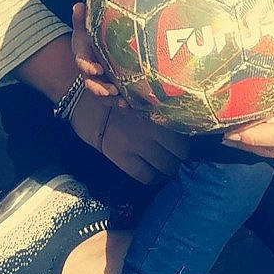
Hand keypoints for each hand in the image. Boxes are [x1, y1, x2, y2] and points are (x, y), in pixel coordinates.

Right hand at [67, 88, 187, 184]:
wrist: (86, 101)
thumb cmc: (117, 95)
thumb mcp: (143, 97)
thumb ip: (162, 111)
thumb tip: (184, 126)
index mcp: (158, 110)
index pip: (185, 137)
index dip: (187, 145)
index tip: (184, 146)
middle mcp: (151, 129)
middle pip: (178, 155)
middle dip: (179, 159)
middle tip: (176, 157)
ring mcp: (137, 145)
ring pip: (165, 168)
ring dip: (168, 170)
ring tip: (166, 167)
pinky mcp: (122, 158)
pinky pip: (146, 176)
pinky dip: (153, 178)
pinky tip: (154, 174)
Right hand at [71, 2, 116, 98]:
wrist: (97, 48)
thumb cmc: (91, 36)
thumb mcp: (85, 27)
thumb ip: (81, 18)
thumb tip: (78, 5)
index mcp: (84, 57)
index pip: (82, 63)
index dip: (88, 67)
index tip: (97, 69)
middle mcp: (91, 72)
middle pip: (91, 84)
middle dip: (100, 89)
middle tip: (111, 90)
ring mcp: (100, 82)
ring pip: (102, 95)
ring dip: (111, 99)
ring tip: (122, 100)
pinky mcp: (111, 89)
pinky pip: (114, 100)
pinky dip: (120, 103)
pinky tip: (130, 104)